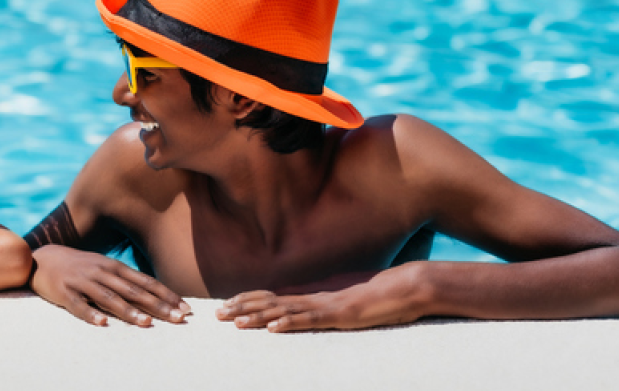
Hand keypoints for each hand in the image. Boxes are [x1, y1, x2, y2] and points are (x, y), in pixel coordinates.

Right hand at [30, 245, 189, 326]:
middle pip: (133, 291)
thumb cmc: (80, 267)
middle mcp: (101, 273)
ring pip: (109, 298)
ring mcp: (83, 282)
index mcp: (114, 267)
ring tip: (146, 323)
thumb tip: (152, 293)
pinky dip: (90, 314)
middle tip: (177, 318)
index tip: (185, 308)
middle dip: (157, 305)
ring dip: (128, 311)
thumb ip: (126, 280)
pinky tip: (102, 324)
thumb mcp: (104, 267)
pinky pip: (79, 306)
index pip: (146, 282)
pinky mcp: (65, 293)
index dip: (166, 294)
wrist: (42, 259)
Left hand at [216, 263, 428, 331]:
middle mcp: (312, 298)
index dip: (246, 300)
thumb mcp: (339, 305)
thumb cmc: (372, 298)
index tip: (225, 306)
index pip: (271, 297)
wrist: (400, 289)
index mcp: (310, 296)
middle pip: (269, 302)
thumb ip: (319, 307)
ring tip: (237, 324)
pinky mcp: (337, 316)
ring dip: (258, 318)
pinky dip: (290, 324)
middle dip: (242, 308)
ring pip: (284, 311)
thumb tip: (299, 312)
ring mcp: (323, 306)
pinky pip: (310, 321)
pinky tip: (273, 329)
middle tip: (217, 315)